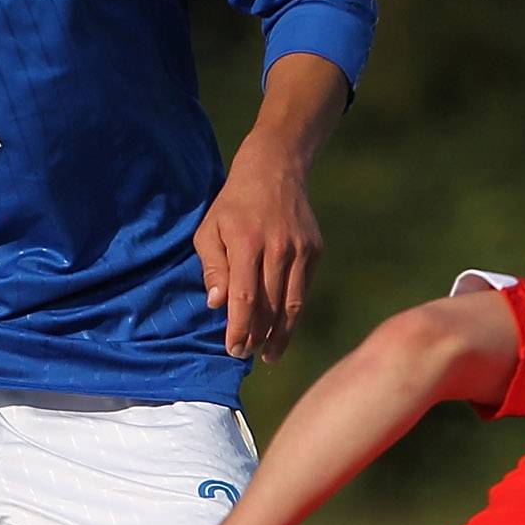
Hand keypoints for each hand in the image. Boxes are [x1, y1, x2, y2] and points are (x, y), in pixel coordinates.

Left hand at [194, 137, 322, 362]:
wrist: (275, 170)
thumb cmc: (233, 204)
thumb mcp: (209, 229)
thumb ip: (213, 268)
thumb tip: (217, 305)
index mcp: (247, 243)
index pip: (244, 298)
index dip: (238, 329)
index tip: (233, 350)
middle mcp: (277, 249)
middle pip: (269, 306)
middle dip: (256, 336)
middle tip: (245, 355)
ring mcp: (300, 250)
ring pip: (291, 304)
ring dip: (279, 333)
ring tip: (268, 354)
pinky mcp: (315, 251)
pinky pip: (302, 290)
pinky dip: (293, 313)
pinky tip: (282, 327)